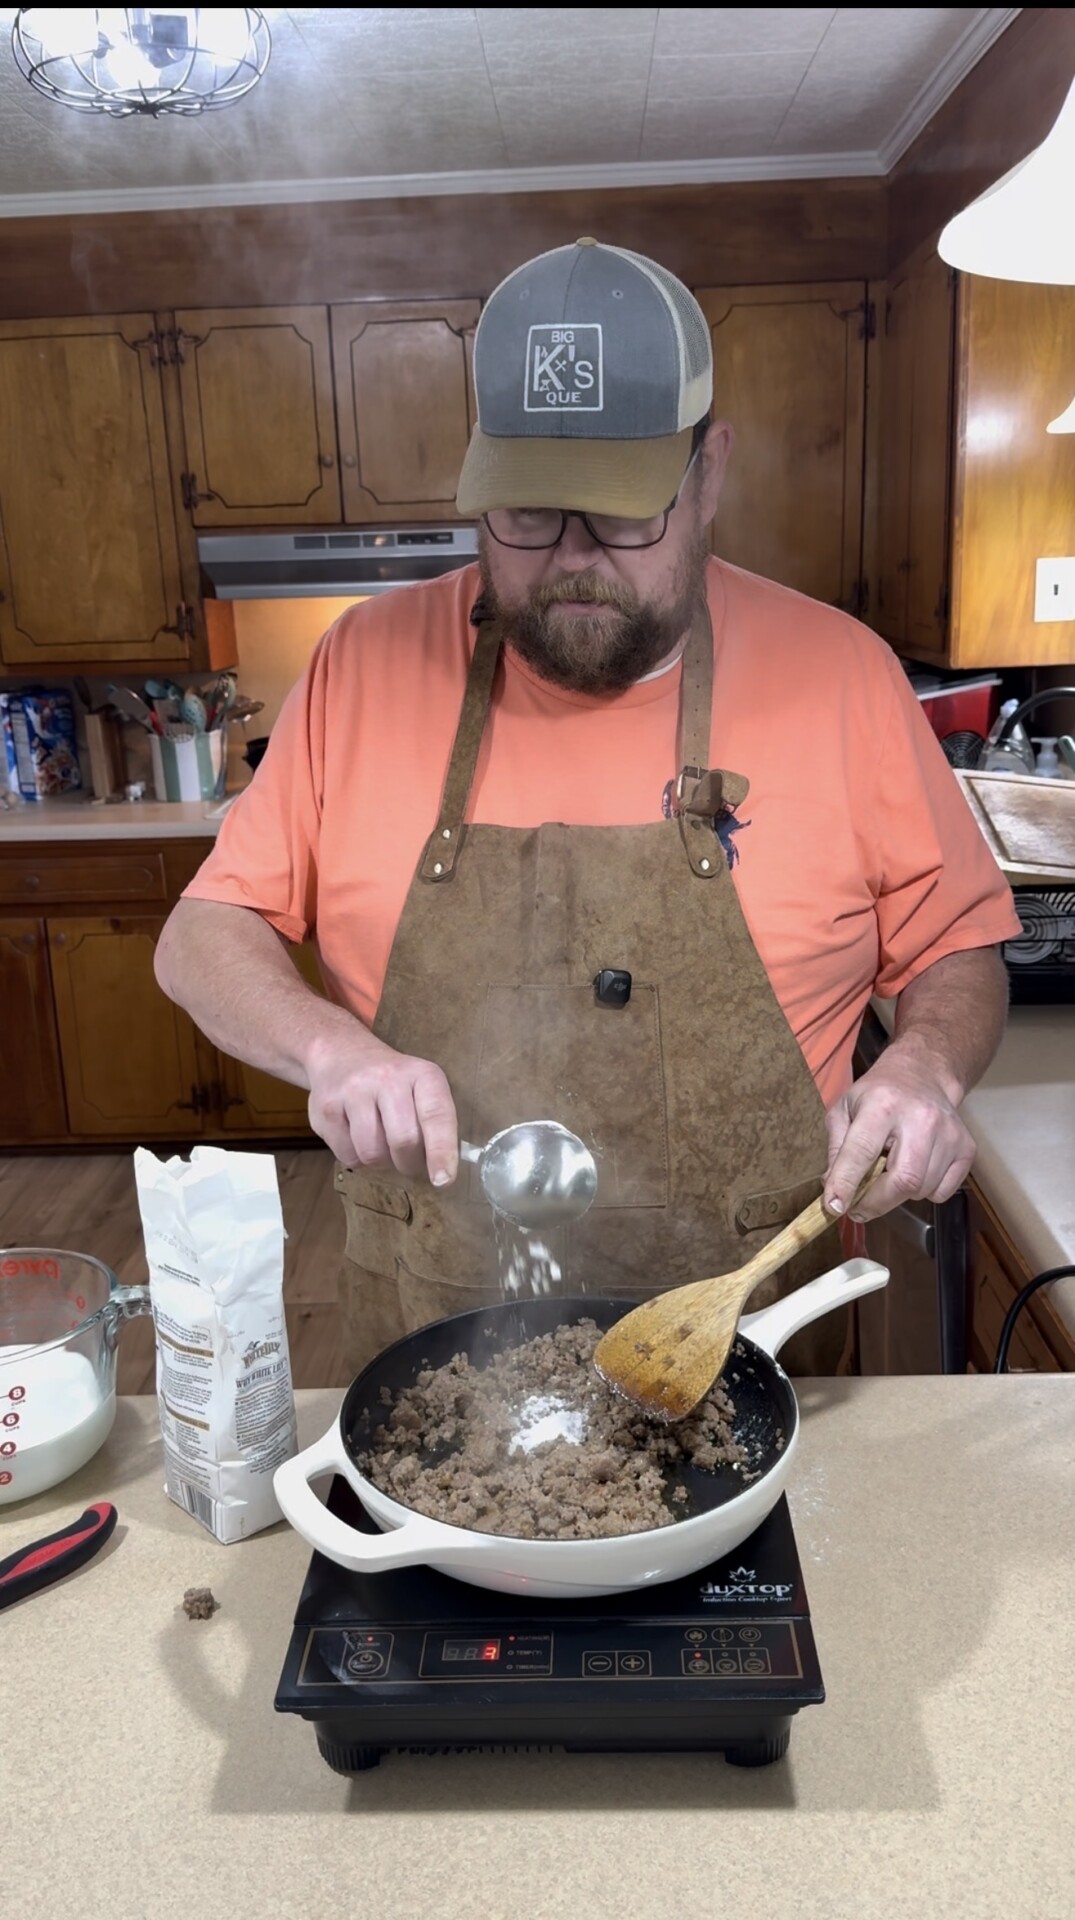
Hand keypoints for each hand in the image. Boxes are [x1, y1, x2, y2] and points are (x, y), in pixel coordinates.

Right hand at [304, 1025, 458, 1185]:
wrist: (341, 1054)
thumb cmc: (391, 1082)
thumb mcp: (421, 1088)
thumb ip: (435, 1124)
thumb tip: (443, 1172)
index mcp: (422, 1074)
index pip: (436, 1115)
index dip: (441, 1151)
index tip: (443, 1180)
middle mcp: (387, 1078)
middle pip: (403, 1140)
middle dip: (408, 1163)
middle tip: (407, 1162)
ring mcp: (353, 1091)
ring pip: (372, 1153)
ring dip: (380, 1161)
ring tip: (380, 1142)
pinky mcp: (325, 1108)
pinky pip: (346, 1155)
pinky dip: (356, 1158)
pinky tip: (356, 1136)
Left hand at [823, 1040, 975, 1220]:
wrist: (923, 1074)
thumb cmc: (878, 1094)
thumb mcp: (845, 1109)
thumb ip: (836, 1149)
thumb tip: (833, 1191)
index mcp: (883, 1104)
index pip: (862, 1151)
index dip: (846, 1182)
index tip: (835, 1206)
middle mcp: (921, 1118)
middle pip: (904, 1180)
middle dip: (876, 1203)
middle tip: (858, 1208)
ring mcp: (949, 1134)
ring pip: (921, 1190)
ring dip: (898, 1195)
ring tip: (889, 1171)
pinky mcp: (966, 1148)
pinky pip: (941, 1192)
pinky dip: (923, 1192)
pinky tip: (914, 1167)